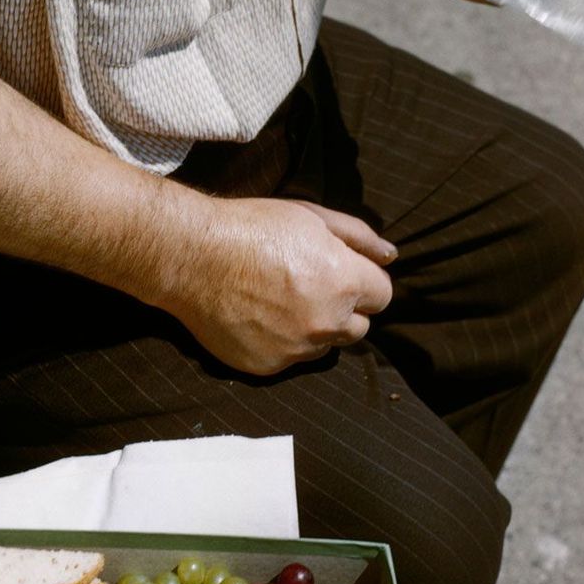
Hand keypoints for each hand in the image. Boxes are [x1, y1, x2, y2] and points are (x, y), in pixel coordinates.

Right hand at [163, 197, 394, 375]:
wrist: (191, 257)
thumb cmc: (251, 227)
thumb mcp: (311, 217)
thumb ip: (359, 238)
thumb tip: (391, 256)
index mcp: (345, 282)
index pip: (383, 295)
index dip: (363, 280)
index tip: (338, 271)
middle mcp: (327, 322)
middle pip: (359, 328)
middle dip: (343, 309)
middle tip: (309, 286)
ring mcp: (297, 349)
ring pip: (324, 347)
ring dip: (314, 329)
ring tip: (279, 302)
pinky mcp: (268, 366)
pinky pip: (289, 359)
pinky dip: (281, 343)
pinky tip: (258, 317)